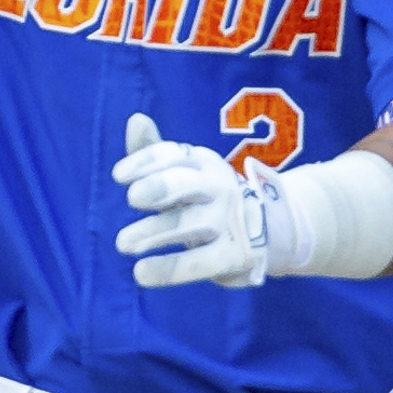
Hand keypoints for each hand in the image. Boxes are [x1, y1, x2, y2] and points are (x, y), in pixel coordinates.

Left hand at [113, 113, 277, 289]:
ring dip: (154, 232)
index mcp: (203, 163)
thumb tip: (135, 119)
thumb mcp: (186, 171)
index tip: (118, 176)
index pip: (174, 155)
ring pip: (188, 224)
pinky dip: (169, 269)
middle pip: (186, 182)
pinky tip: (141, 273)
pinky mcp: (235, 255)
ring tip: (122, 243)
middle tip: (131, 198)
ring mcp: (228, 221)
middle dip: (160, 187)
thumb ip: (154, 151)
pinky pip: (199, 262)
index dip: (145, 162)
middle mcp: (218, 187)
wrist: (273, 229)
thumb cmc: (210, 196)